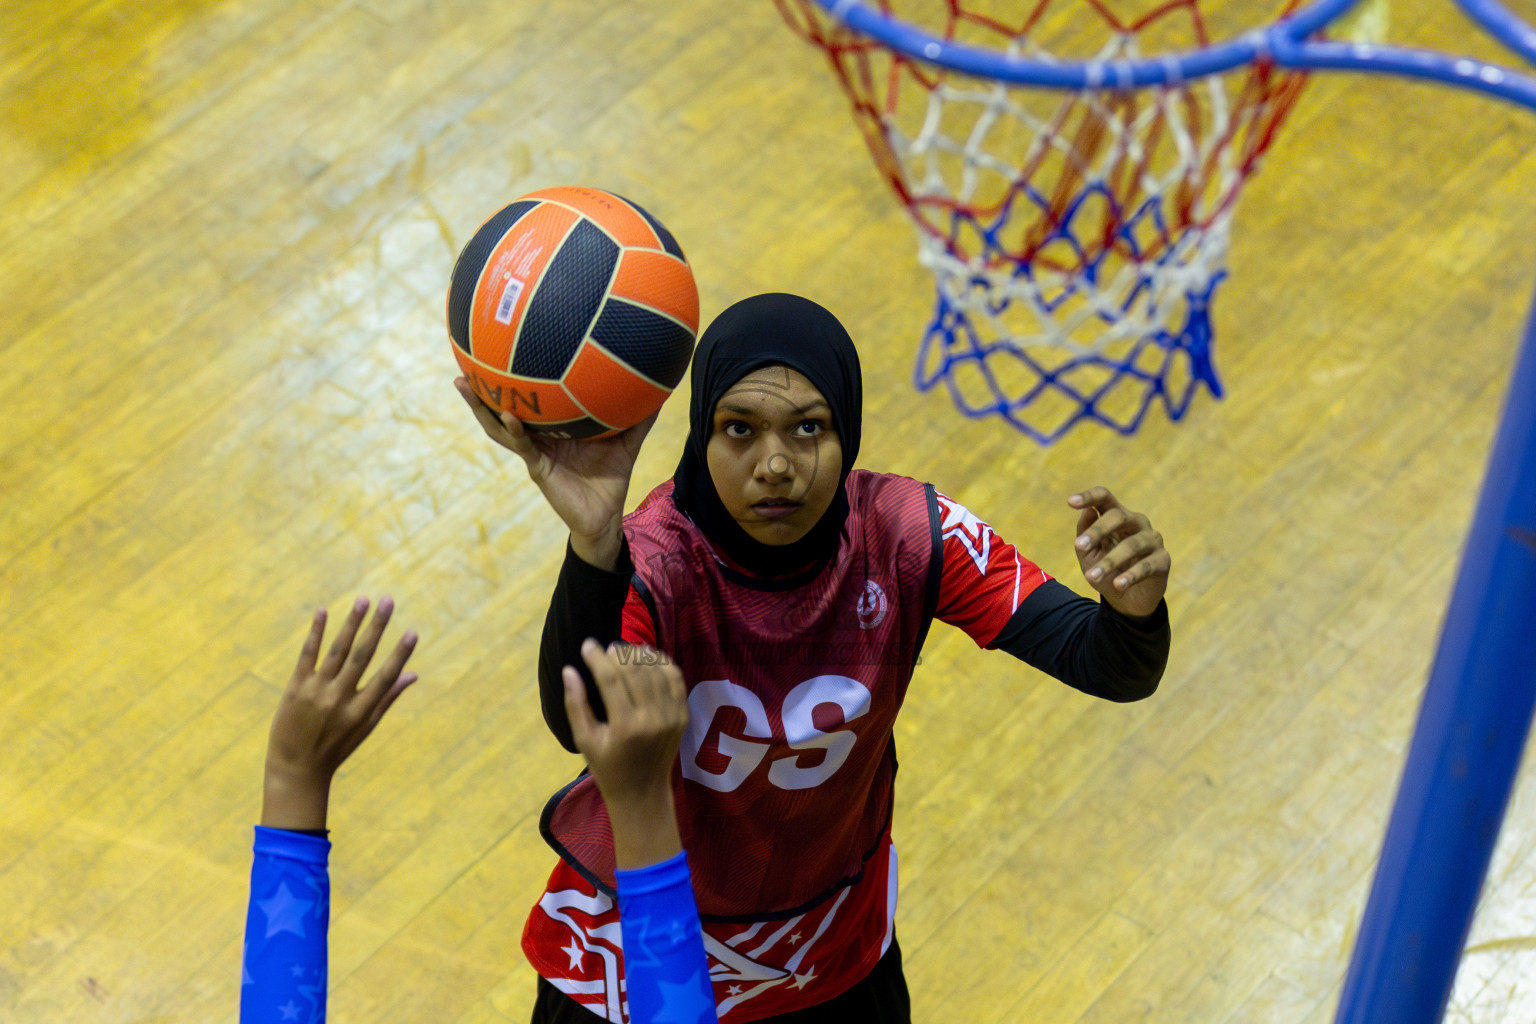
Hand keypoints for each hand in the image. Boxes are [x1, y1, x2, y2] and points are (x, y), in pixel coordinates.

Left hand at [262, 596, 418, 830]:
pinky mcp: (296, 687)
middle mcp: (339, 698)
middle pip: (361, 656)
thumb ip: (387, 698)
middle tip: (388, 601)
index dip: (400, 654)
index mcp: (360, 711)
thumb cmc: (336, 748)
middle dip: (376, 626)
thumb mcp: (365, 727)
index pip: (385, 677)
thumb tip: (414, 674)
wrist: (296, 768)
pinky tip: (323, 611)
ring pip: (337, 650)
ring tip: (363, 600)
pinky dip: (315, 632)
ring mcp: (316, 691)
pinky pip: (307, 655)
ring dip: (351, 623)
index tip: (412, 632)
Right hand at [455, 377, 656, 568]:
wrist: (607, 517)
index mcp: (552, 430)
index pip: (527, 403)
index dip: (511, 383)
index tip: (498, 356)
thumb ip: (638, 418)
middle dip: (481, 392)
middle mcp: (538, 439)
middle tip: (464, 365)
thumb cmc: (611, 479)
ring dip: (481, 408)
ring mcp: (534, 454)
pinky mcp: (539, 470)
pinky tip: (507, 415)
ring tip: (465, 384)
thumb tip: (659, 389)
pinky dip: (514, 431)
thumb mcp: (627, 442)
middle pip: (502, 411)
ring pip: (501, 428)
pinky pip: (524, 448)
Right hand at [562, 638, 687, 868]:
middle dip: (618, 654)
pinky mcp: (682, 715)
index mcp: (625, 727)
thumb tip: (569, 670)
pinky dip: (663, 663)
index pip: (611, 680)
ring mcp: (671, 716)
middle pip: (635, 671)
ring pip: (657, 671)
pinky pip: (676, 679)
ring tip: (624, 650)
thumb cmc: (608, 768)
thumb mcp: (584, 740)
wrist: (643, 793)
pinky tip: (649, 657)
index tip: (587, 645)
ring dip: (640, 655)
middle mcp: (652, 719)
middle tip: (606, 647)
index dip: (598, 658)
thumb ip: (576, 705)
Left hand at [1068, 487, 1169, 618]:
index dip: (1089, 497)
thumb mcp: (1088, 554)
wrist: (1127, 600)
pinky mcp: (1162, 560)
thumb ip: (1085, 533)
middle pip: (1119, 516)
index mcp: (1116, 517)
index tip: (1070, 502)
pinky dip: (1131, 575)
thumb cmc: (1106, 571)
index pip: (1105, 498)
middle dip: (1098, 530)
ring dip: (1109, 561)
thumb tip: (1087, 511)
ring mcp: (1152, 539)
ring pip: (1131, 545)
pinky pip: (1146, 565)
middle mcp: (1137, 522)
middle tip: (1080, 546)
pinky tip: (1118, 585)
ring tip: (1092, 577)